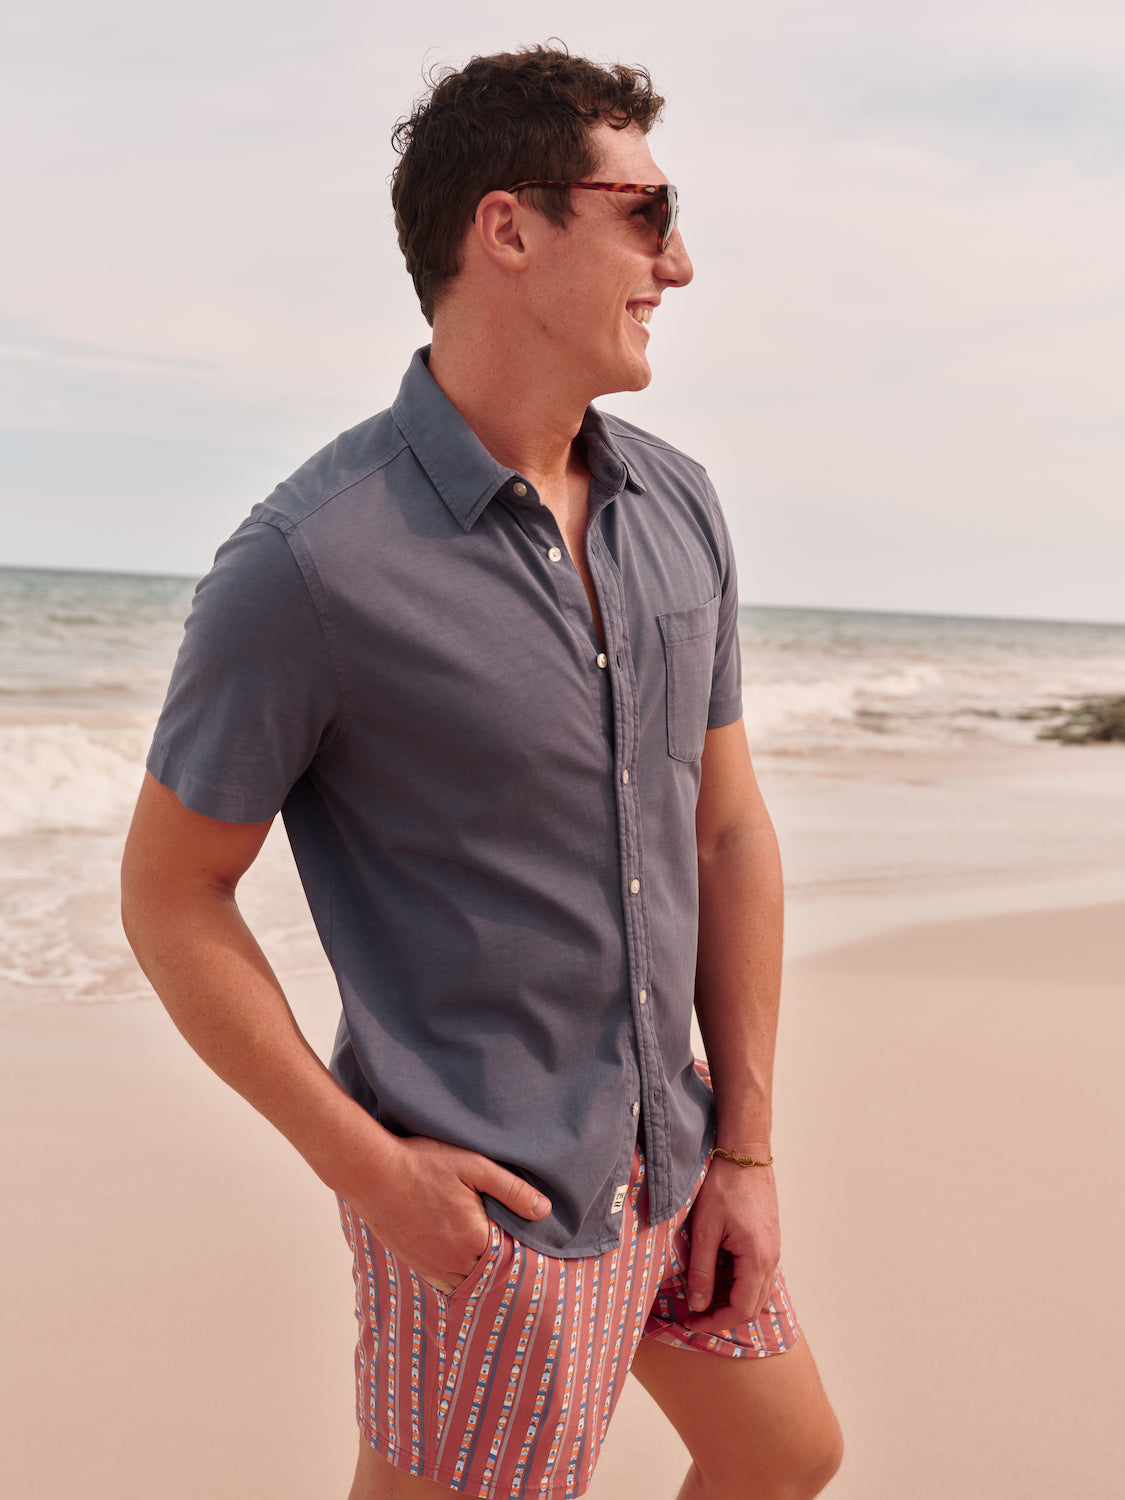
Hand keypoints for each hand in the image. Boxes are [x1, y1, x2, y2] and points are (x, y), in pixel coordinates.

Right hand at [341, 1131, 551, 1293]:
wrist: (372, 1173)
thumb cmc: (423, 1164)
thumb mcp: (474, 1166)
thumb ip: (511, 1190)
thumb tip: (544, 1210)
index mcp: (473, 1237)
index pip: (510, 1259)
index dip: (523, 1254)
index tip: (534, 1249)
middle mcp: (453, 1260)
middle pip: (490, 1277)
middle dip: (504, 1269)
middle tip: (519, 1260)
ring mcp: (431, 1266)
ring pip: (467, 1285)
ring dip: (481, 1277)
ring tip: (493, 1264)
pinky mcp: (415, 1263)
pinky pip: (444, 1284)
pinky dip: (458, 1281)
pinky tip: (464, 1268)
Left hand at [682, 1157, 779, 1335]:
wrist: (745, 1155)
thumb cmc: (724, 1186)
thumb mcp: (705, 1229)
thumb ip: (702, 1270)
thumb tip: (698, 1304)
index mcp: (757, 1259)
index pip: (741, 1310)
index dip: (715, 1322)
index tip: (691, 1321)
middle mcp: (771, 1259)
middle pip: (752, 1307)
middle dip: (722, 1316)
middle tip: (694, 1313)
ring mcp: (773, 1250)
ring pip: (757, 1292)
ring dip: (731, 1301)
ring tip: (702, 1294)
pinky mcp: (769, 1242)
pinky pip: (758, 1275)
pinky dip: (739, 1284)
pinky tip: (717, 1274)